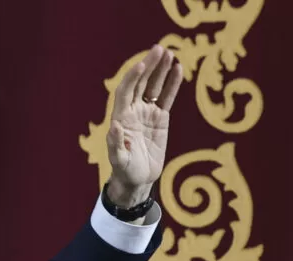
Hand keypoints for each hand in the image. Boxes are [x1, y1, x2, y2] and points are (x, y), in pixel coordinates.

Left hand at [106, 44, 183, 206]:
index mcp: (121, 118)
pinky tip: (178, 69)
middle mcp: (133, 111)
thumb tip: (114, 126)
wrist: (138, 179)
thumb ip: (116, 144)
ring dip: (160, 70)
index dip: (133, 78)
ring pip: (154, 87)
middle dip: (149, 66)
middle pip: (141, 83)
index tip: (142, 65)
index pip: (126, 92)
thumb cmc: (125, 171)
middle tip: (159, 48)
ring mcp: (147, 113)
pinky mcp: (160, 118)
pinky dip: (172, 84)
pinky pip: (167, 97)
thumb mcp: (119, 160)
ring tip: (169, 52)